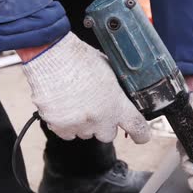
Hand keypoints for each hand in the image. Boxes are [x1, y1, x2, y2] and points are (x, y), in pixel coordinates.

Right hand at [20, 32, 150, 142]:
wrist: (50, 55)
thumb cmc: (79, 58)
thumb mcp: (109, 70)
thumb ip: (116, 90)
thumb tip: (120, 97)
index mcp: (116, 103)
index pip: (137, 127)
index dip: (142, 134)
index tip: (141, 136)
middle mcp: (100, 118)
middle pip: (108, 135)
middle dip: (104, 125)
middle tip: (95, 108)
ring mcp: (79, 124)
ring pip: (86, 134)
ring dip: (84, 124)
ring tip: (76, 102)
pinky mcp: (59, 126)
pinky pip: (66, 134)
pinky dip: (66, 125)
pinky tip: (64, 107)